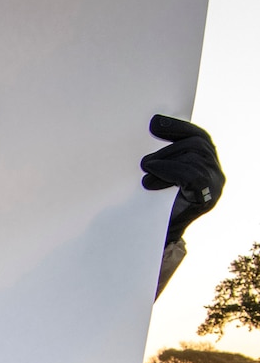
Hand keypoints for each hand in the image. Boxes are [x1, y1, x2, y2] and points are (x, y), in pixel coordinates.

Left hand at [142, 114, 223, 244]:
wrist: (154, 240)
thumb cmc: (154, 206)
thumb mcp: (160, 175)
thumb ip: (165, 155)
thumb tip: (154, 123)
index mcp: (208, 165)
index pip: (200, 137)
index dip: (178, 127)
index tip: (154, 123)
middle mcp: (217, 174)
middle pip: (198, 145)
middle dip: (168, 148)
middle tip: (145, 161)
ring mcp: (215, 187)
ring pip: (195, 157)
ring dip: (164, 161)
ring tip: (146, 170)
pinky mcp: (207, 200)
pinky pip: (192, 175)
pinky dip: (169, 171)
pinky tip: (150, 179)